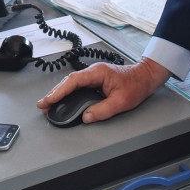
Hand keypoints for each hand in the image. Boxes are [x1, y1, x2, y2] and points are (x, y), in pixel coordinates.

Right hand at [36, 58, 170, 123]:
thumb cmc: (136, 85)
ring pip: (72, 83)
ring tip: (49, 104)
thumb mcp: (121, 101)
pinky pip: (78, 85)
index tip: (48, 101)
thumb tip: (86, 117)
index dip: (58, 92)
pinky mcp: (96, 80)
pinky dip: (68, 92)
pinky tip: (63, 99)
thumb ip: (102, 110)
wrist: (146, 76)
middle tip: (43, 105)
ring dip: (60, 93)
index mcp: (97, 73)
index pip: (73, 82)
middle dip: (54, 93)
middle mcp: (93, 72)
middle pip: (68, 81)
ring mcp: (94, 75)